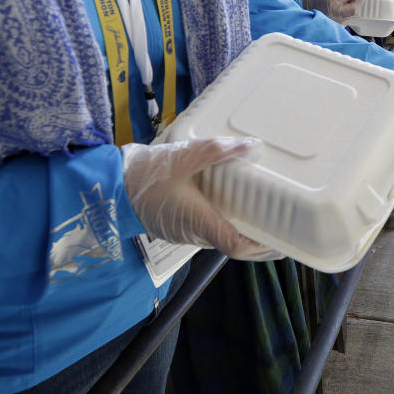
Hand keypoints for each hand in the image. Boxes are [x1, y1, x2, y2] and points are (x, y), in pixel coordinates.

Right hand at [122, 137, 282, 260]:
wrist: (108, 185)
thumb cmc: (143, 174)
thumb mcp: (183, 156)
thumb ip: (218, 151)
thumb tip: (252, 147)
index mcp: (199, 222)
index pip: (237, 246)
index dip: (264, 246)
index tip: (284, 239)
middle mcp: (195, 233)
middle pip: (235, 245)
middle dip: (261, 240)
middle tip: (284, 226)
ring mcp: (186, 232)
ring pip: (222, 237)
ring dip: (244, 231)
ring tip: (267, 214)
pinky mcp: (179, 225)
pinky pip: (209, 229)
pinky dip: (227, 222)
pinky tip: (236, 205)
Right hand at [301, 0, 360, 23]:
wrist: (292, 0)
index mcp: (332, 1)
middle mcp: (333, 13)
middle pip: (353, 9)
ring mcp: (330, 21)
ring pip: (348, 16)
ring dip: (350, 6)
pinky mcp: (327, 25)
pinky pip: (341, 22)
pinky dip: (343, 14)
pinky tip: (339, 8)